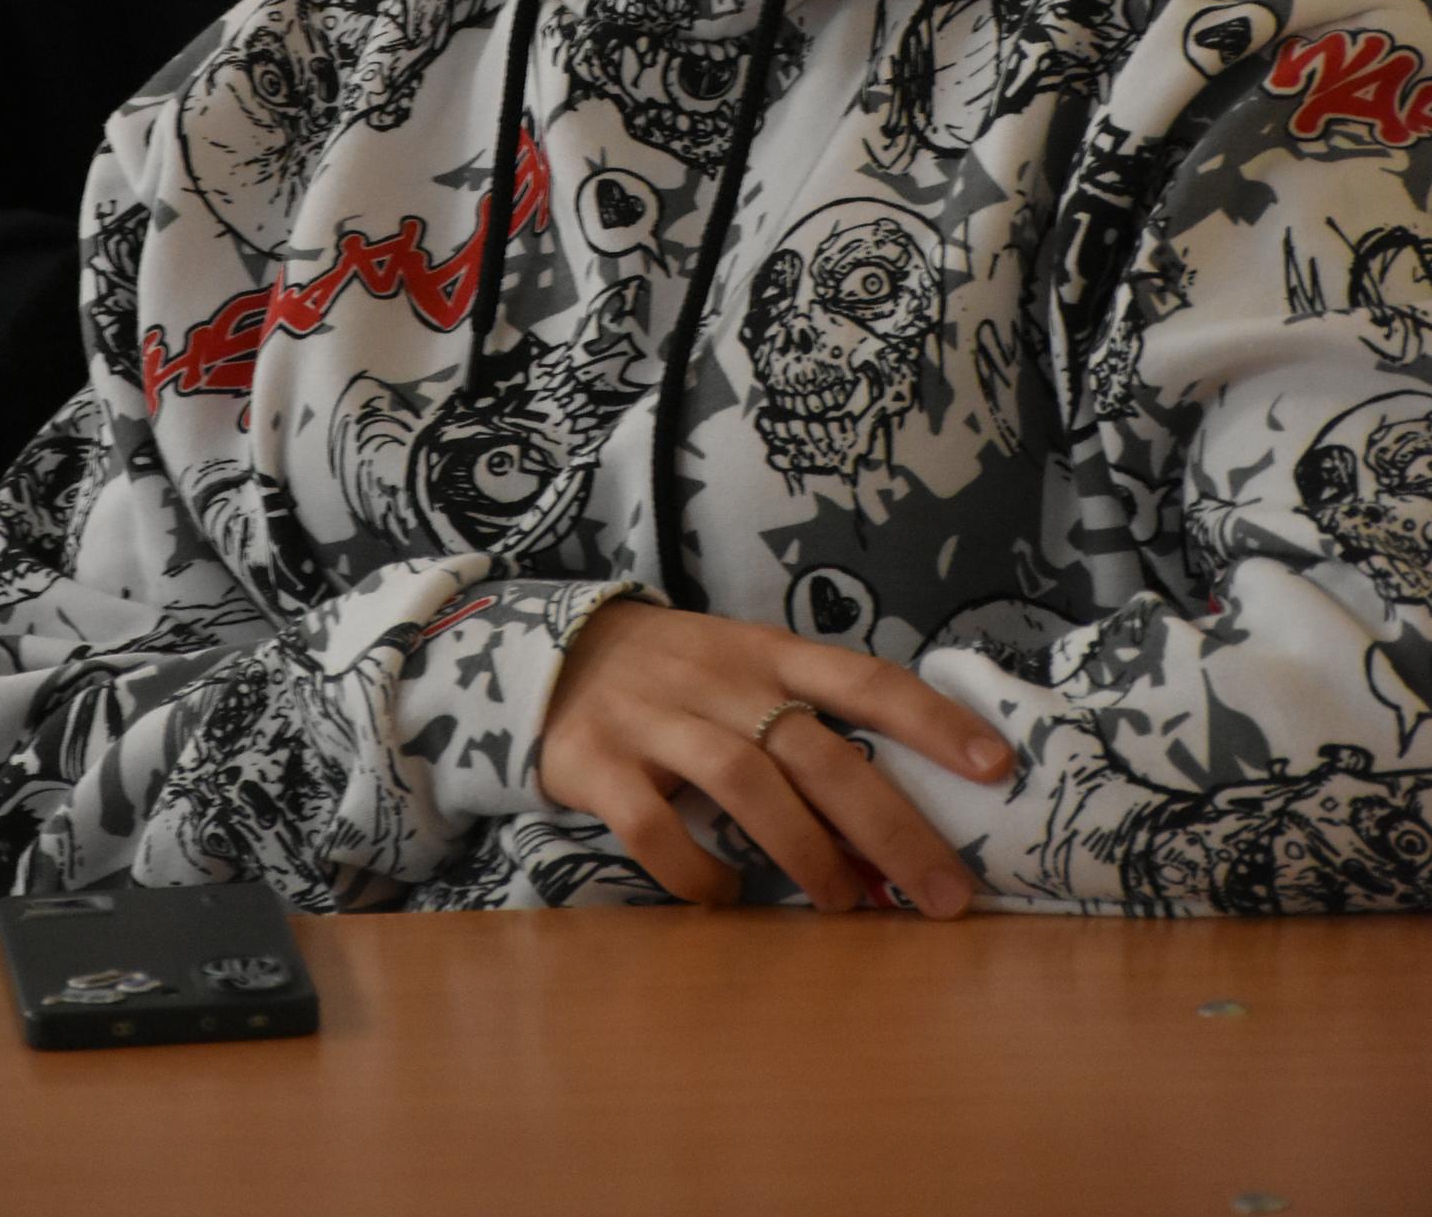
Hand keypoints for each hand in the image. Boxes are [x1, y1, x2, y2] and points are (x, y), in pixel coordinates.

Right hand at [539, 600, 1012, 918]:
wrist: (557, 653)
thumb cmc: (683, 677)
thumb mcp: (750, 673)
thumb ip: (811, 726)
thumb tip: (900, 817)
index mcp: (770, 653)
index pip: (866, 679)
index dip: (933, 721)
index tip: (997, 767)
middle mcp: (720, 680)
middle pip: (817, 749)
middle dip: (890, 826)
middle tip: (945, 896)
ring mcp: (656, 719)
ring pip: (744, 780)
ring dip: (804, 849)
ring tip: (846, 903)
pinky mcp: (597, 762)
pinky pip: (652, 825)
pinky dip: (696, 871)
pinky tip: (725, 897)